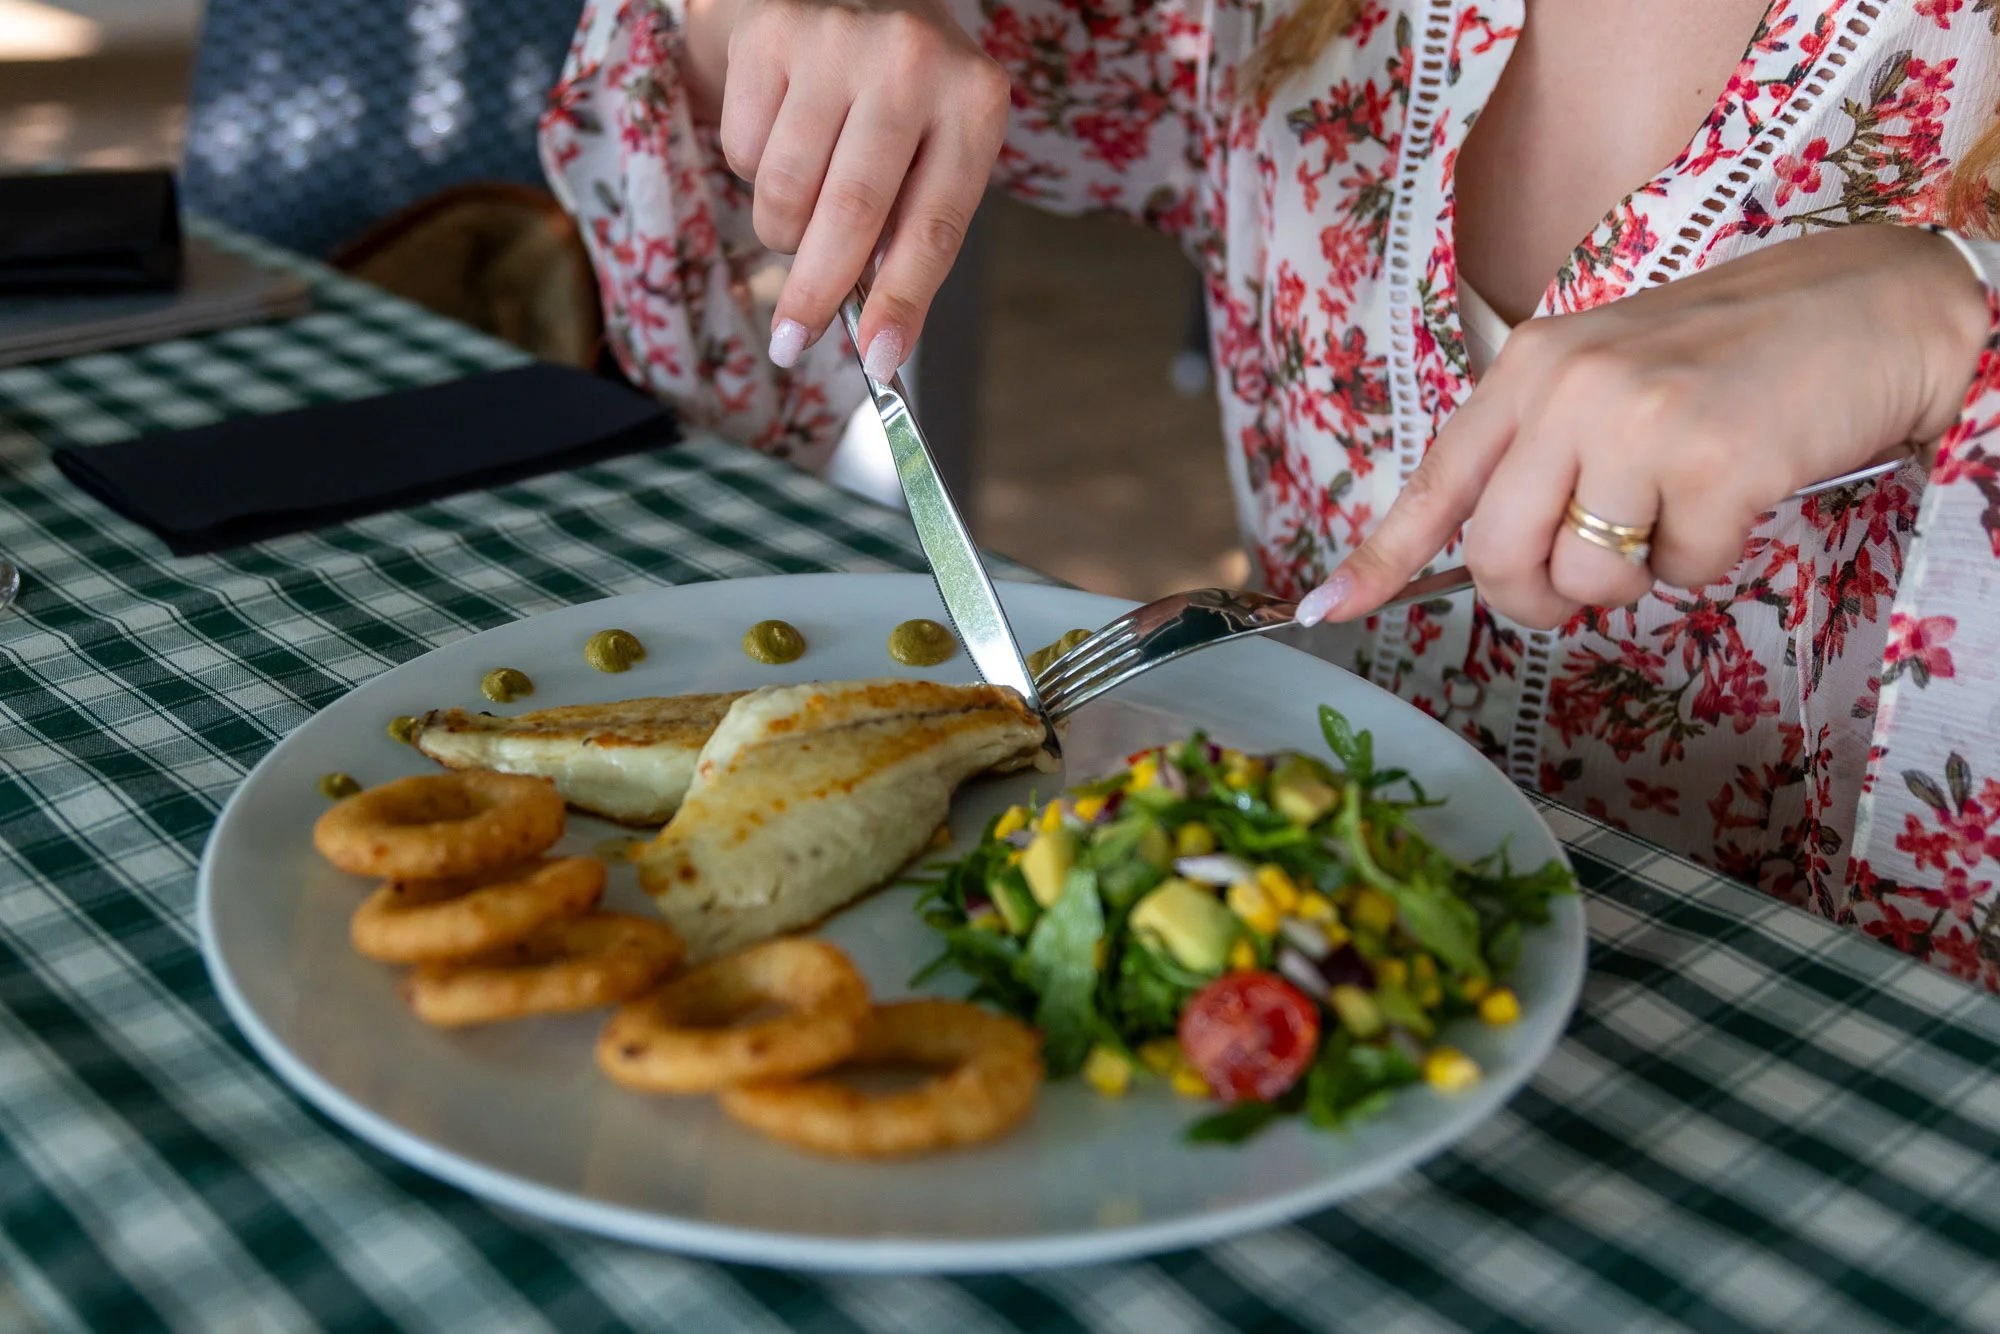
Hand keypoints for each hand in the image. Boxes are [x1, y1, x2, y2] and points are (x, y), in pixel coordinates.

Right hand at [686, 0, 1010, 378]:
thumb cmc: (901, 90)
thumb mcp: (937, 145)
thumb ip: (913, 227)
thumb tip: (877, 337)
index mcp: (974, 100)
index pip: (934, 226)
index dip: (903, 302)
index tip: (879, 360)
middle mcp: (910, 61)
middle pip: (851, 214)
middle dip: (817, 293)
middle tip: (792, 340)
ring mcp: (835, 41)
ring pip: (785, 190)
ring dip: (782, 230)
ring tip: (799, 211)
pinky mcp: (769, 32)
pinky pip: (744, 149)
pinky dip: (752, 170)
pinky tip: (780, 135)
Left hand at [1294, 225, 1991, 630]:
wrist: (1869, 306)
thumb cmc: (1733, 357)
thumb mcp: (1610, 380)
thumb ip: (1543, 457)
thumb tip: (1494, 566)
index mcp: (1531, 369)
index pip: (1437, 481)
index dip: (1380, 557)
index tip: (1326, 609)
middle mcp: (1569, 389)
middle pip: (1500, 558)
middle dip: (1538, 598)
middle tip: (1588, 581)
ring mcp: (1638, 422)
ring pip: (1586, 578)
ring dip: (1636, 573)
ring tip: (1682, 501)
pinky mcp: (1712, 462)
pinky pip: (1679, 573)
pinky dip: (1711, 555)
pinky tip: (1741, 488)